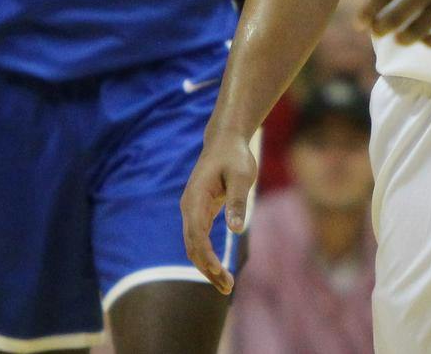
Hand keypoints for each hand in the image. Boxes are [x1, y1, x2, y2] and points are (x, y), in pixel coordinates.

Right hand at [180, 134, 255, 294]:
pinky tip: (219, 269)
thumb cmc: (235, 156)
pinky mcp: (199, 212)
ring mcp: (192, 211)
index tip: (219, 272)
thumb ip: (237, 201)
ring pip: (194, 245)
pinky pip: (199, 239)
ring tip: (226, 286)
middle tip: (227, 288)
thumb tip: (236, 229)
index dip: (206, 256)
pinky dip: (207, 256)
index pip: (196, 235)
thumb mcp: (241, 176)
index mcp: (195, 199)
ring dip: (206, 267)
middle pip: (192, 246)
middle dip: (207, 269)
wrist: (225, 141)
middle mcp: (189, 207)